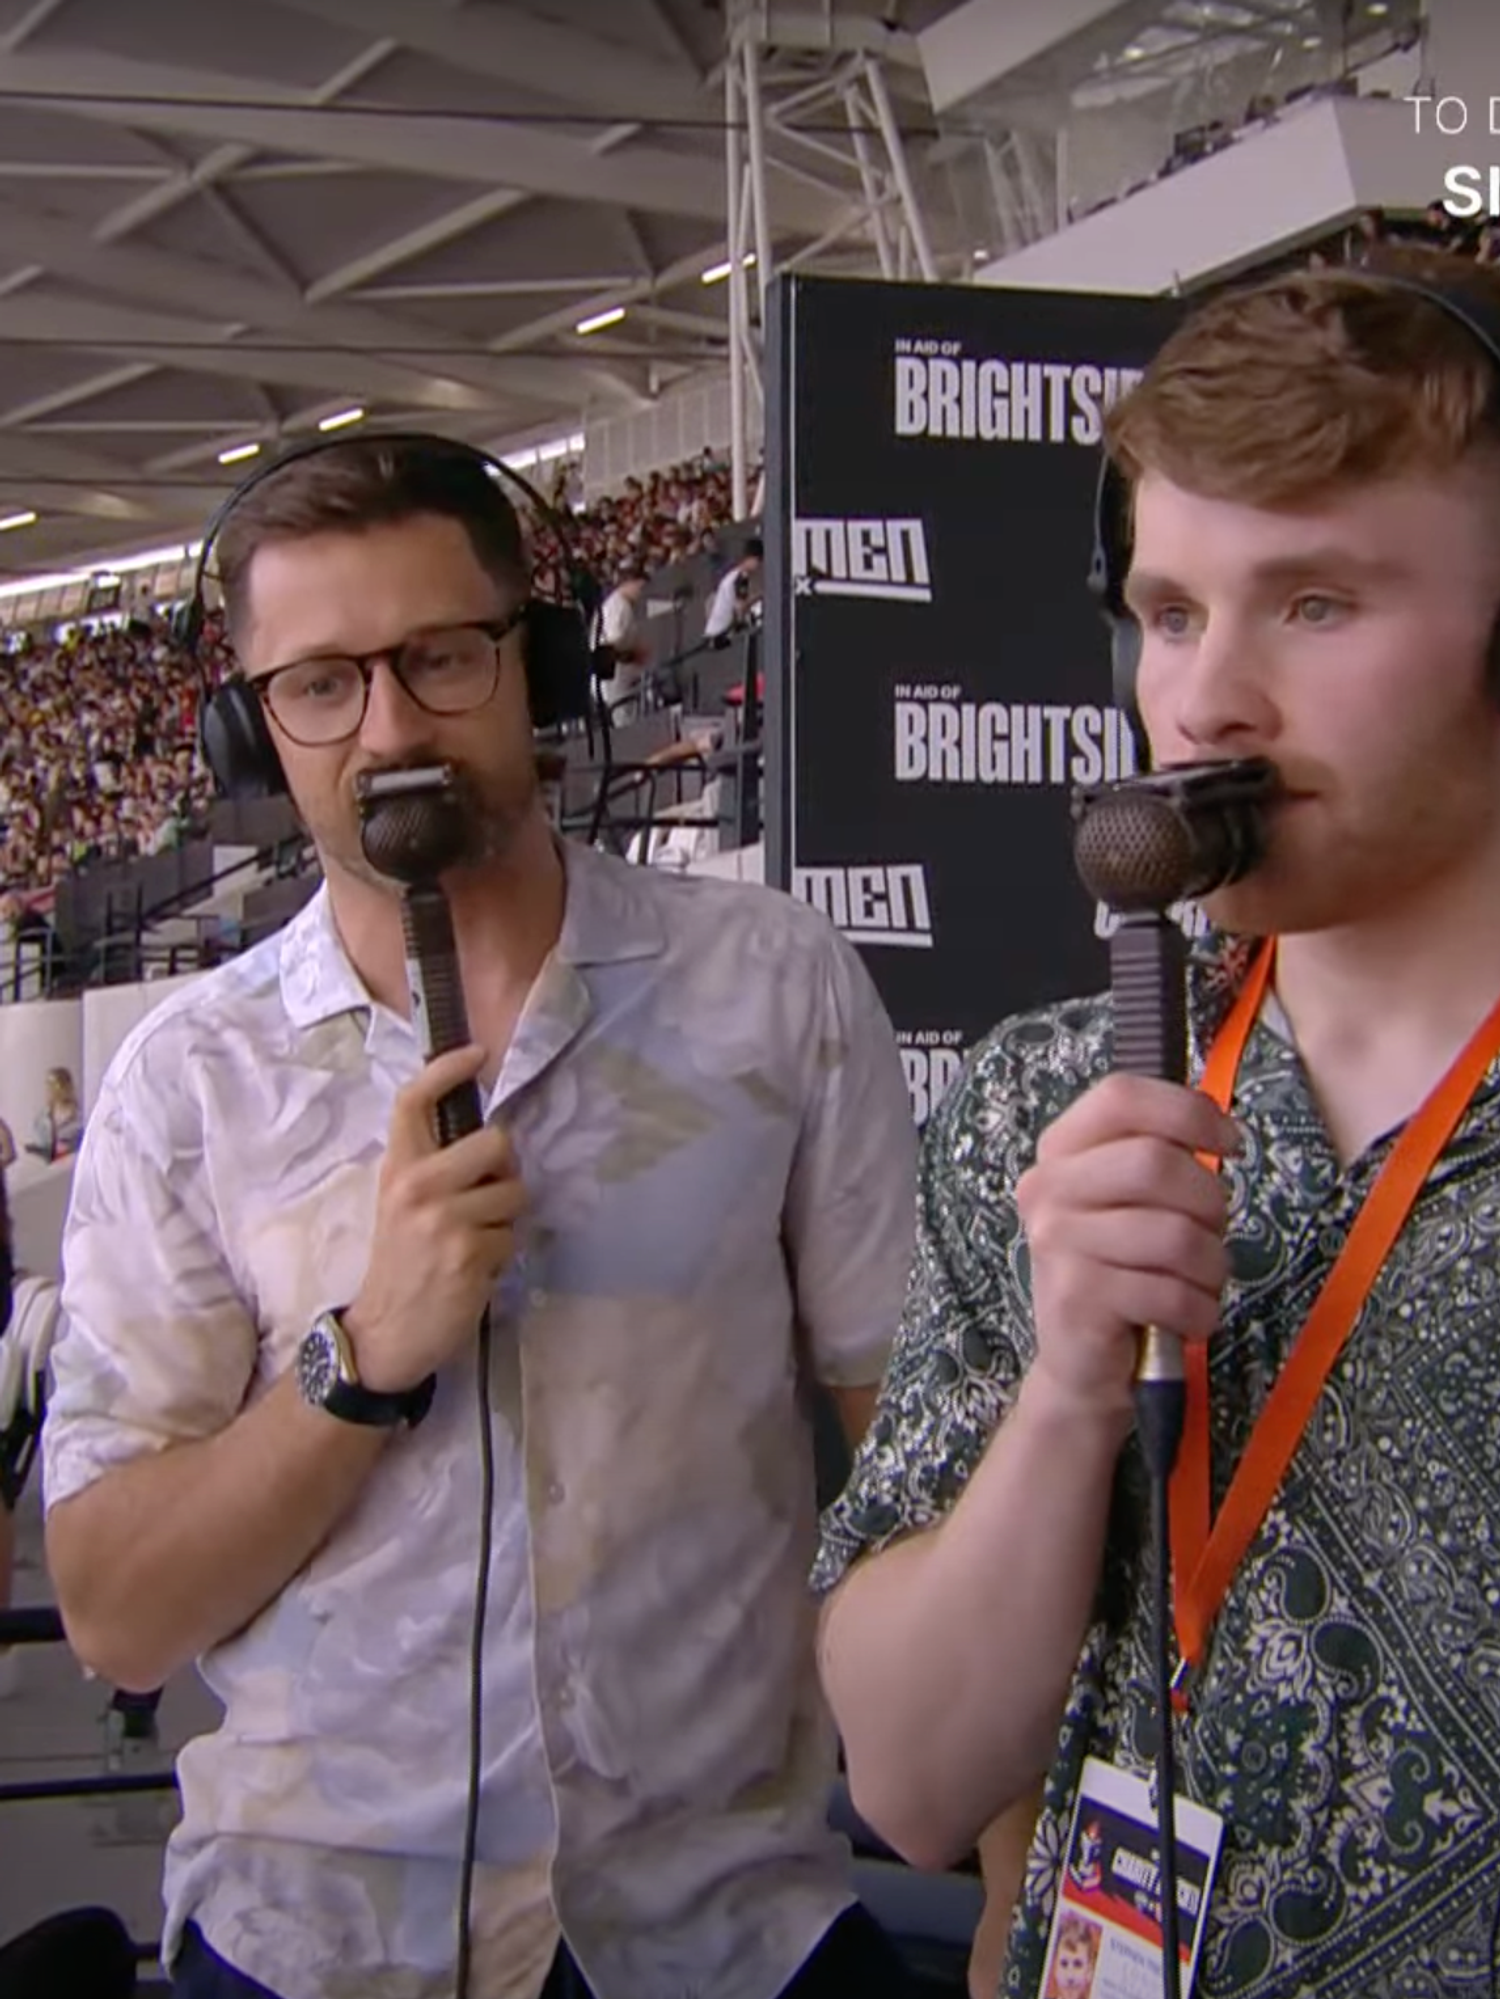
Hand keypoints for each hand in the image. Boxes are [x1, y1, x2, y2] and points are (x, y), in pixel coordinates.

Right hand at [342, 1045, 525, 1394]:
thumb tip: (488, 1140)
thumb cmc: (400, 1264)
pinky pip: (513, 1237)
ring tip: (475, 1243)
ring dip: (505, 1221)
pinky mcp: (470, 1253)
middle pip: (495, 1141)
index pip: (414, 1101)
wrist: (385, 1332)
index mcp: (397, 1169)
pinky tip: (474, 1271)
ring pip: (514, 1194)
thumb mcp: (400, 1205)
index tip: (476, 1054)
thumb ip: (434, 1168)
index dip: (447, 1070)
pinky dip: (503, 1255)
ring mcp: (445, 1219)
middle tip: (487, 1198)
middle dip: (504, 1170)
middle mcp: (417, 1186)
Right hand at [1014, 1075, 1240, 1423]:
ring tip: (1197, 1283)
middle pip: (1156, 1162)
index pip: (1122, 1096)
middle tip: (1209, 1232)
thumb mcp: (1133, 1202)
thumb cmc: (1123, 1271)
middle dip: (1208, 1202)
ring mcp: (1057, 1242)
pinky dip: (1199, 1311)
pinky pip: (1171, 1291)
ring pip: (1175, 1233)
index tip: (1227, 1142)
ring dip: (1210, 1266)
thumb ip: (1160, 1154)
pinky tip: (1185, 1318)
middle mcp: (1048, 1188)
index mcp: (1061, 1150)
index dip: (1187, 1111)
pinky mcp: (1077, 1297)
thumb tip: (1218, 1126)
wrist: (1082, 1363)